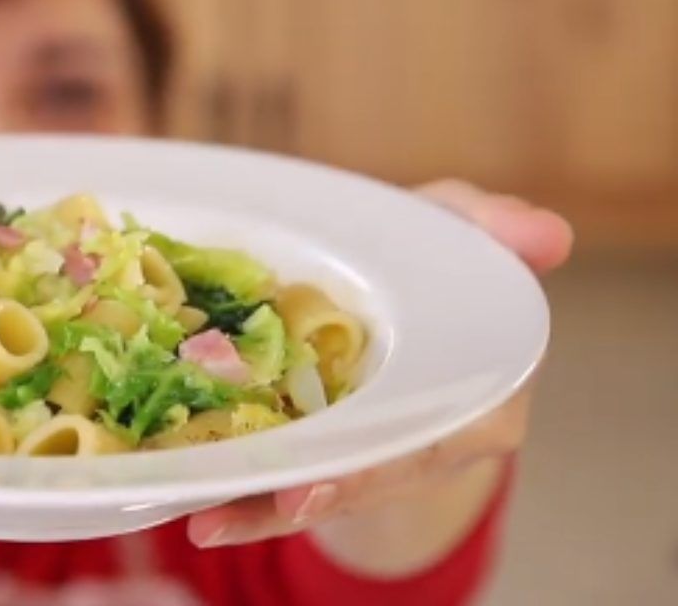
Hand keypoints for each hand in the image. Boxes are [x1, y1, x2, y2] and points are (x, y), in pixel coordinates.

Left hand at [187, 179, 572, 548]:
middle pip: (369, 478)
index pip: (430, 439)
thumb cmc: (437, 254)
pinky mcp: (328, 453)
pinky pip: (289, 485)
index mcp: (479, 396)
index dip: (376, 466)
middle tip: (268, 504)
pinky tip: (203, 514)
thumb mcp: (463, 229)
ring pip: (323, 492)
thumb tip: (548, 233)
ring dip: (266, 512)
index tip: (319, 483)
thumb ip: (496, 228)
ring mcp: (375, 453)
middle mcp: (429, 439)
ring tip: (210, 522)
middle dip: (315, 496)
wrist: (403, 286)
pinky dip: (249, 503)